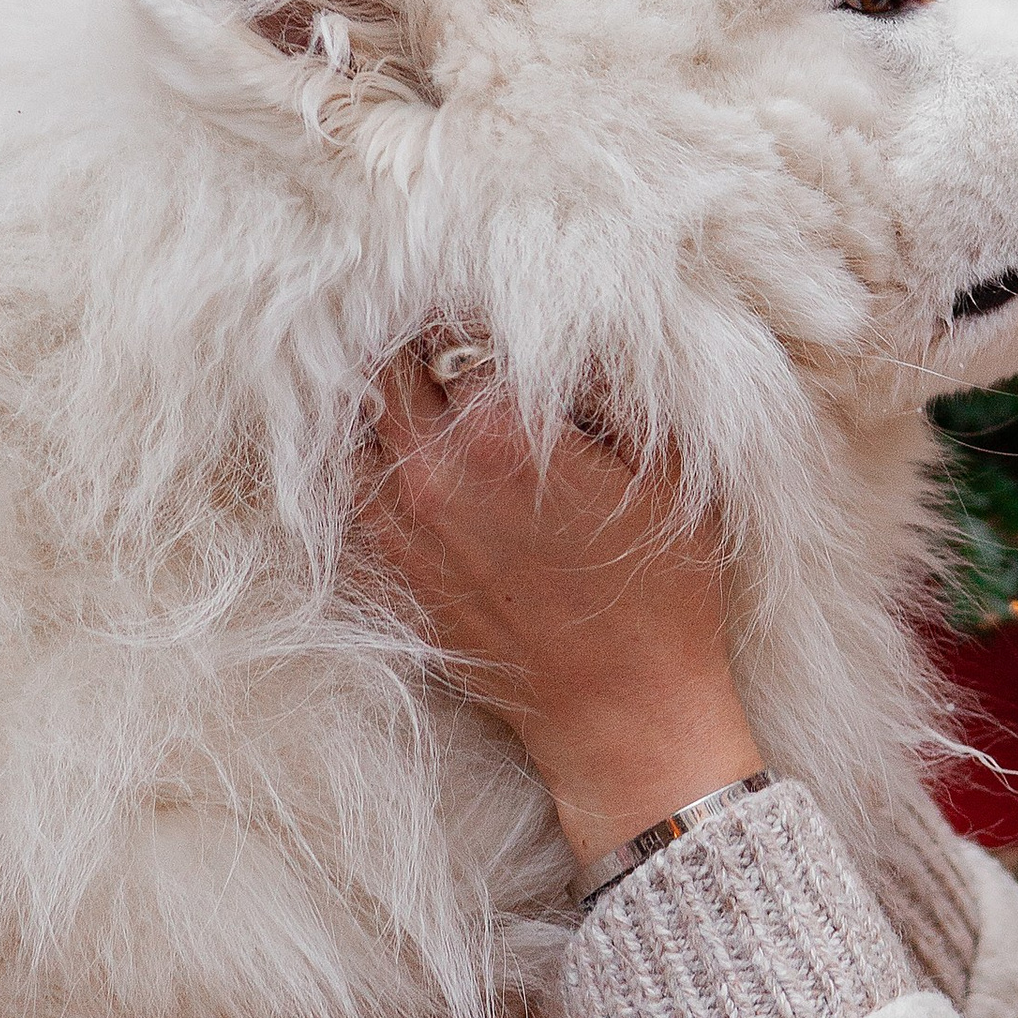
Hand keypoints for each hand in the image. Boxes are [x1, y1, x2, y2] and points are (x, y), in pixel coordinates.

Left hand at [359, 359, 761, 868]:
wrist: (625, 713)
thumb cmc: (665, 590)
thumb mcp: (672, 468)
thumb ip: (615, 385)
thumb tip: (573, 330)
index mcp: (500, 431)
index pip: (452, 326)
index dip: (472, 308)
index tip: (491, 304)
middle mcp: (432, 471)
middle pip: (384, 364)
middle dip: (413, 340)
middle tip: (448, 333)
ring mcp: (401, 527)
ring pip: (351, 426)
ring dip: (378, 395)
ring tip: (417, 381)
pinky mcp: (391, 573)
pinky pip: (345, 492)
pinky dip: (361, 458)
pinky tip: (398, 448)